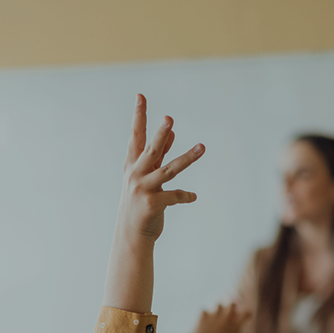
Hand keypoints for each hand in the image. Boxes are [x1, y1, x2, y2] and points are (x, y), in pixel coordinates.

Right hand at [114, 95, 203, 244]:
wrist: (131, 236)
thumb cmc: (139, 203)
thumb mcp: (146, 177)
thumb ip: (159, 155)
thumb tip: (171, 132)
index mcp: (132, 166)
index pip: (136, 136)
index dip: (139, 116)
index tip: (140, 96)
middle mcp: (135, 175)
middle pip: (151, 150)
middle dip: (160, 135)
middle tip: (169, 119)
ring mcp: (143, 190)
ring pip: (169, 170)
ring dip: (187, 158)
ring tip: (202, 147)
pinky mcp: (153, 204)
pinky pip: (175, 196)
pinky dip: (186, 196)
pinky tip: (193, 197)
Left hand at [193, 303, 250, 332]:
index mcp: (236, 327)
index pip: (247, 313)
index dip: (245, 314)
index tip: (243, 315)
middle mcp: (227, 318)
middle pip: (232, 303)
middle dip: (230, 306)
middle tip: (226, 311)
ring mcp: (215, 315)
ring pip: (218, 304)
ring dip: (216, 309)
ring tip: (212, 317)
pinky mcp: (203, 315)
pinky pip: (203, 310)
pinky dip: (203, 315)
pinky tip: (201, 321)